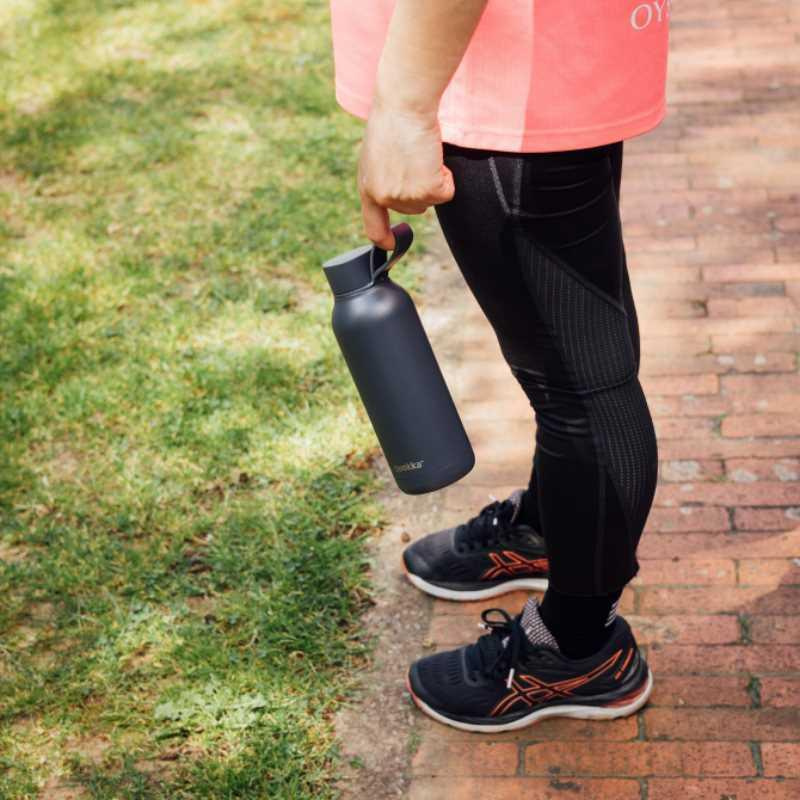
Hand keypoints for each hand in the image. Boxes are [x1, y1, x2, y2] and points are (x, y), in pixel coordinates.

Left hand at [357, 101, 454, 249]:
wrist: (404, 106)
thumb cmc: (392, 121)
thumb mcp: (375, 157)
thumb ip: (383, 181)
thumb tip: (399, 195)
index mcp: (368, 189)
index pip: (373, 227)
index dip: (385, 239)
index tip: (391, 245)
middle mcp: (385, 198)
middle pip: (414, 210)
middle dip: (420, 188)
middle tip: (414, 158)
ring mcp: (405, 197)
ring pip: (431, 200)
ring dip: (434, 179)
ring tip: (421, 154)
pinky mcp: (426, 190)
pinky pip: (446, 192)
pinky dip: (447, 177)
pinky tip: (433, 157)